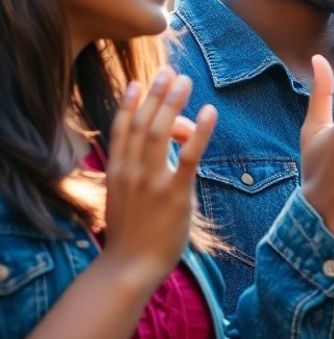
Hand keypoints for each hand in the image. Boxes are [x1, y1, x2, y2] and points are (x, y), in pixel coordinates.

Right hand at [104, 69, 217, 289]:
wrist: (129, 266)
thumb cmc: (131, 232)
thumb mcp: (125, 196)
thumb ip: (138, 171)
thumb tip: (160, 152)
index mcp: (117, 170)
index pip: (122, 128)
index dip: (131, 102)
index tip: (139, 82)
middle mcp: (131, 171)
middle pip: (143, 123)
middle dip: (157, 94)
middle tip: (171, 72)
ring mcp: (151, 181)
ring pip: (160, 132)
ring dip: (173, 103)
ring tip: (186, 81)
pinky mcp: (174, 194)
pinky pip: (189, 156)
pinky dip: (199, 131)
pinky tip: (210, 112)